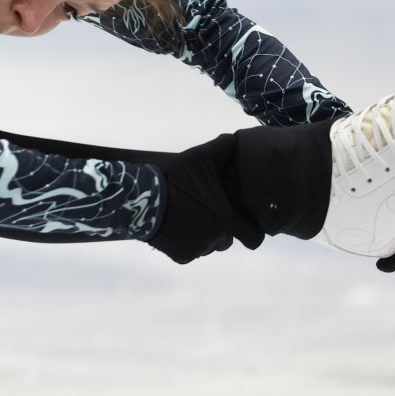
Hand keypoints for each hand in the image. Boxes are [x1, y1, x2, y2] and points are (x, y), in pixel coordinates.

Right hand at [145, 134, 264, 264]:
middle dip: (221, 228)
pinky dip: (185, 243)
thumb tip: (237, 138)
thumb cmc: (175, 179)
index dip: (252, 231)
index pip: (254, 238)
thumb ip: (224, 148)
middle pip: (228, 239)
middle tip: (206, 211)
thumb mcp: (200, 157)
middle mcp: (216, 239)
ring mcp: (197, 250)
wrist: (140, 198)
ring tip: (187, 217)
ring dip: (203, 235)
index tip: (244, 221)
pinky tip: (175, 228)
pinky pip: (189, 253)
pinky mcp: (179, 256)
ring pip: (208, 246)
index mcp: (227, 219)